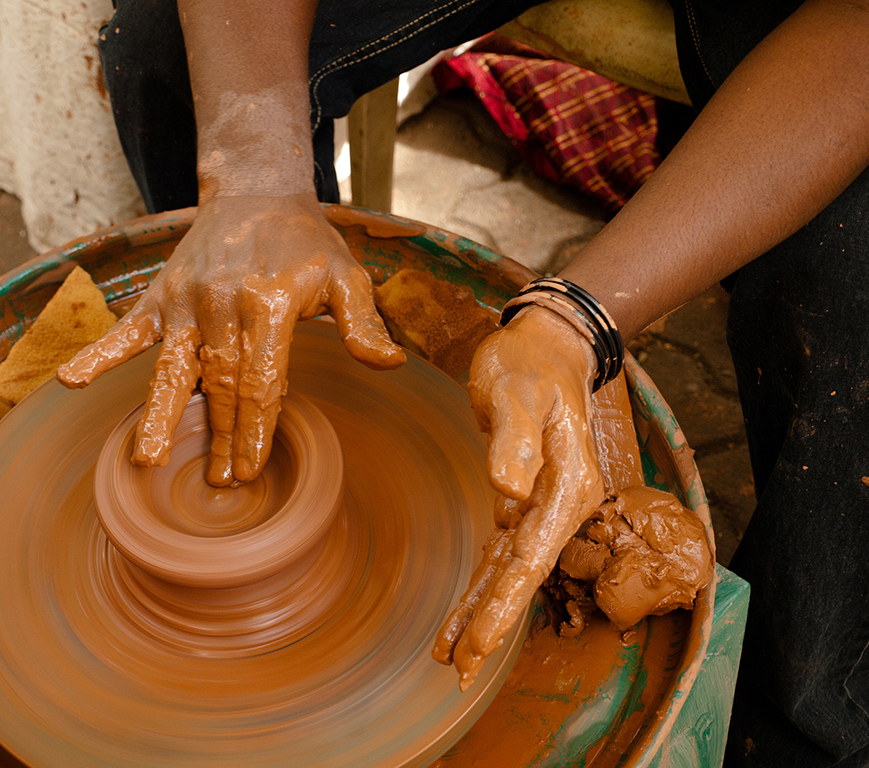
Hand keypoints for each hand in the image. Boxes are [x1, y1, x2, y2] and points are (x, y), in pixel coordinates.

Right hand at [58, 193, 404, 484]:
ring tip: (145, 458)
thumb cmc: (306, 243)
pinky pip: (127, 329)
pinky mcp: (160, 296)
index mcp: (269, 302)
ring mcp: (185, 301)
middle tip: (216, 483)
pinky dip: (100, 354)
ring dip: (159, 415)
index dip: (254, 429)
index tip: (249, 470)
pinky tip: (72, 381)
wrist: (256, 192)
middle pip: (217, 385)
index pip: (261, 380)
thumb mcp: (347, 275)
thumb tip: (390, 365)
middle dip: (218, 437)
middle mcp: (221, 303)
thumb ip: (362, 322)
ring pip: (170, 367)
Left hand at [433, 305, 604, 689]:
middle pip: (523, 576)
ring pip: (509, 571)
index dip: (503, 604)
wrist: (544, 347)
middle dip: (492, 624)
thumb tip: (509, 494)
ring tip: (452, 657)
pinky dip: (482, 583)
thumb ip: (516, 440)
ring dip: (483, 613)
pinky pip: (501, 551)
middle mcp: (562, 505)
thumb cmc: (528, 364)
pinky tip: (464, 612)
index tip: (477, 646)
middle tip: (459, 672)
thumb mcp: (518, 391)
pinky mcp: (523, 500)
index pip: (532, 557)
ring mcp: (544, 506)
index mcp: (569, 486)